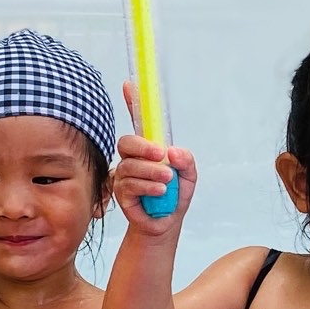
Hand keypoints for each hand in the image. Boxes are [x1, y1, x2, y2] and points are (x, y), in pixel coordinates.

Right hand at [113, 81, 194, 232]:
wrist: (166, 224)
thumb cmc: (175, 197)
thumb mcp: (189, 176)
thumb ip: (186, 161)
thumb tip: (173, 151)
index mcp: (149, 149)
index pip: (139, 122)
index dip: (132, 102)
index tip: (129, 84)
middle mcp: (132, 159)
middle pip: (126, 142)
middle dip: (143, 147)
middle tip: (162, 156)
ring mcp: (124, 175)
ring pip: (130, 166)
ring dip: (152, 172)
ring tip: (168, 182)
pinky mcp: (120, 193)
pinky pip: (130, 185)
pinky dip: (149, 187)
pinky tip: (161, 192)